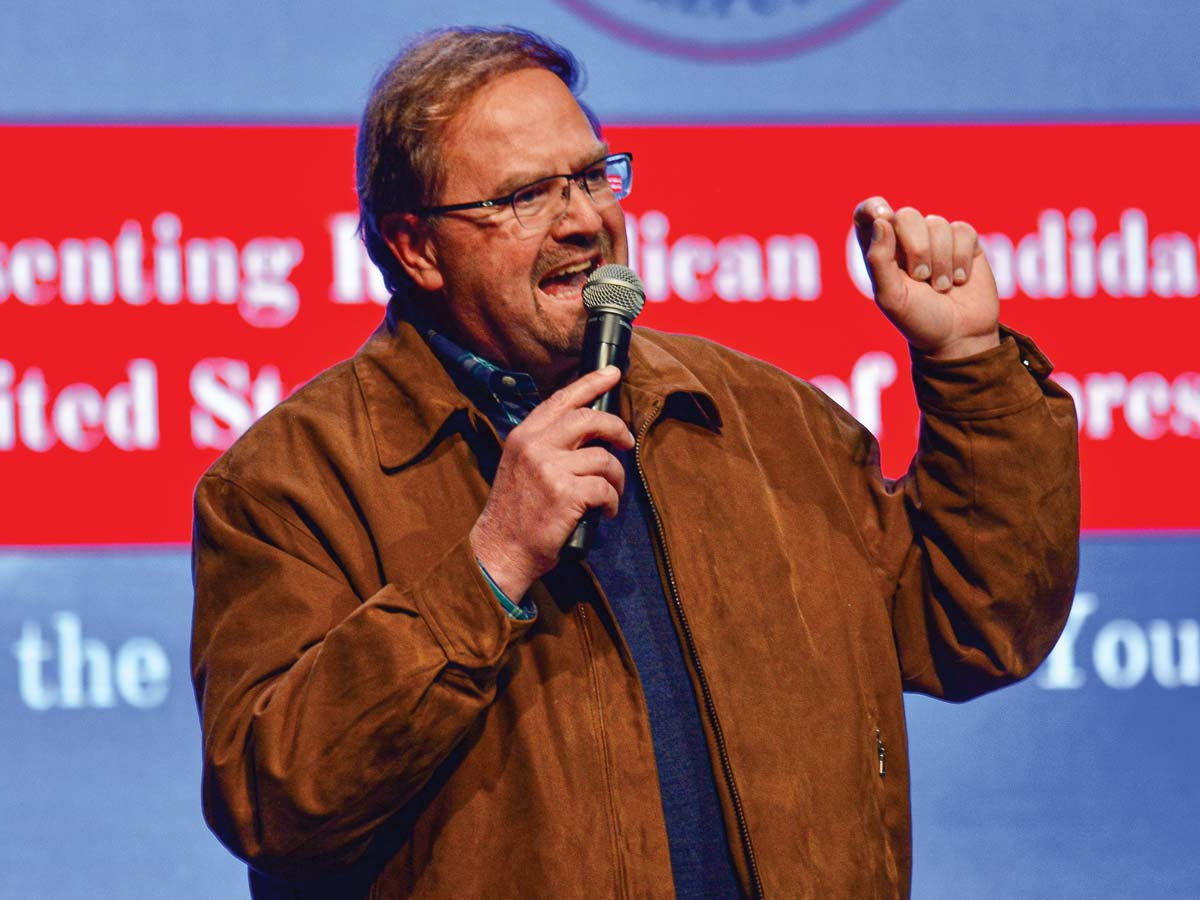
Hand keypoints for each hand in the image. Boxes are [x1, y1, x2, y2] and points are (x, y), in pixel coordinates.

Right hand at [470, 365, 634, 599]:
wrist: (500, 549)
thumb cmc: (516, 513)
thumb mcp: (521, 466)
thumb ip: (546, 445)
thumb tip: (588, 431)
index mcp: (523, 436)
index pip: (561, 399)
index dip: (591, 382)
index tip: (612, 373)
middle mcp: (534, 446)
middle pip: (589, 418)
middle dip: (616, 427)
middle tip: (627, 441)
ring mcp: (549, 468)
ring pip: (604, 458)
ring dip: (616, 477)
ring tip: (611, 493)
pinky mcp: (565, 493)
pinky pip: (605, 488)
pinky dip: (612, 502)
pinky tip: (604, 512)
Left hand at [853, 196, 999, 360]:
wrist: (958, 338)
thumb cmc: (918, 320)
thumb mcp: (890, 297)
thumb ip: (879, 260)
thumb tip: (883, 220)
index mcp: (880, 252)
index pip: (868, 213)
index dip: (874, 208)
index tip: (885, 217)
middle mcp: (907, 241)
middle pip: (907, 215)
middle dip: (916, 247)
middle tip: (920, 277)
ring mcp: (936, 240)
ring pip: (937, 224)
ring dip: (940, 261)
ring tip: (941, 287)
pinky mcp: (965, 243)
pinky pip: (963, 231)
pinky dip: (961, 258)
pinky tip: (960, 279)